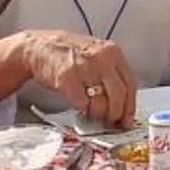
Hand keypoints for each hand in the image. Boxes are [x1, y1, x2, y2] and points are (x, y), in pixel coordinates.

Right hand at [0, 29, 139, 128]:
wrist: (38, 47)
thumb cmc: (68, 53)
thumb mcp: (96, 55)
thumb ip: (111, 74)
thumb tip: (123, 103)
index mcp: (112, 52)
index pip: (130, 83)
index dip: (129, 106)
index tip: (127, 120)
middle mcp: (101, 58)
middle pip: (119, 95)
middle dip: (115, 114)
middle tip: (109, 121)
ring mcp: (84, 67)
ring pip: (101, 103)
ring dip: (98, 114)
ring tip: (92, 114)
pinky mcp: (68, 78)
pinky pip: (82, 103)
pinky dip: (82, 110)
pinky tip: (80, 107)